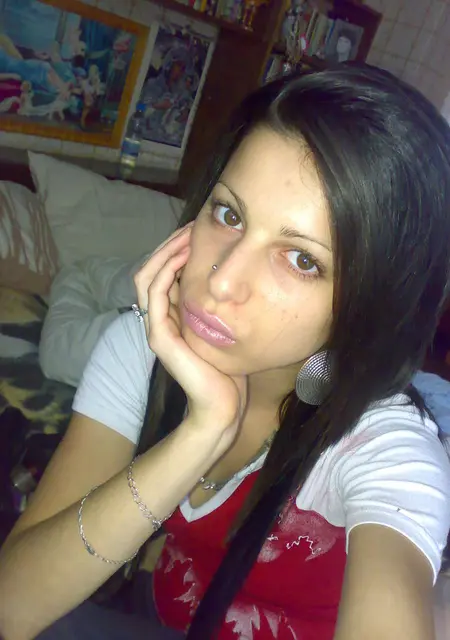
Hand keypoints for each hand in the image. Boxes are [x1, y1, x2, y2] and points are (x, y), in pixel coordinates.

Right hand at [134, 224, 247, 455]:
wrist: (222, 406)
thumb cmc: (228, 370)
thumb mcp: (223, 328)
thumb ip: (216, 306)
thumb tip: (232, 278)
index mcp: (172, 316)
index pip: (163, 273)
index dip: (175, 250)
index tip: (197, 231)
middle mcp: (159, 318)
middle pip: (150, 269)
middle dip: (169, 245)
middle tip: (191, 226)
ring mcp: (156, 327)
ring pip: (147, 277)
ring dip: (166, 252)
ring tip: (187, 235)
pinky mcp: (159, 336)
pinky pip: (155, 294)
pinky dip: (166, 271)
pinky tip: (184, 257)